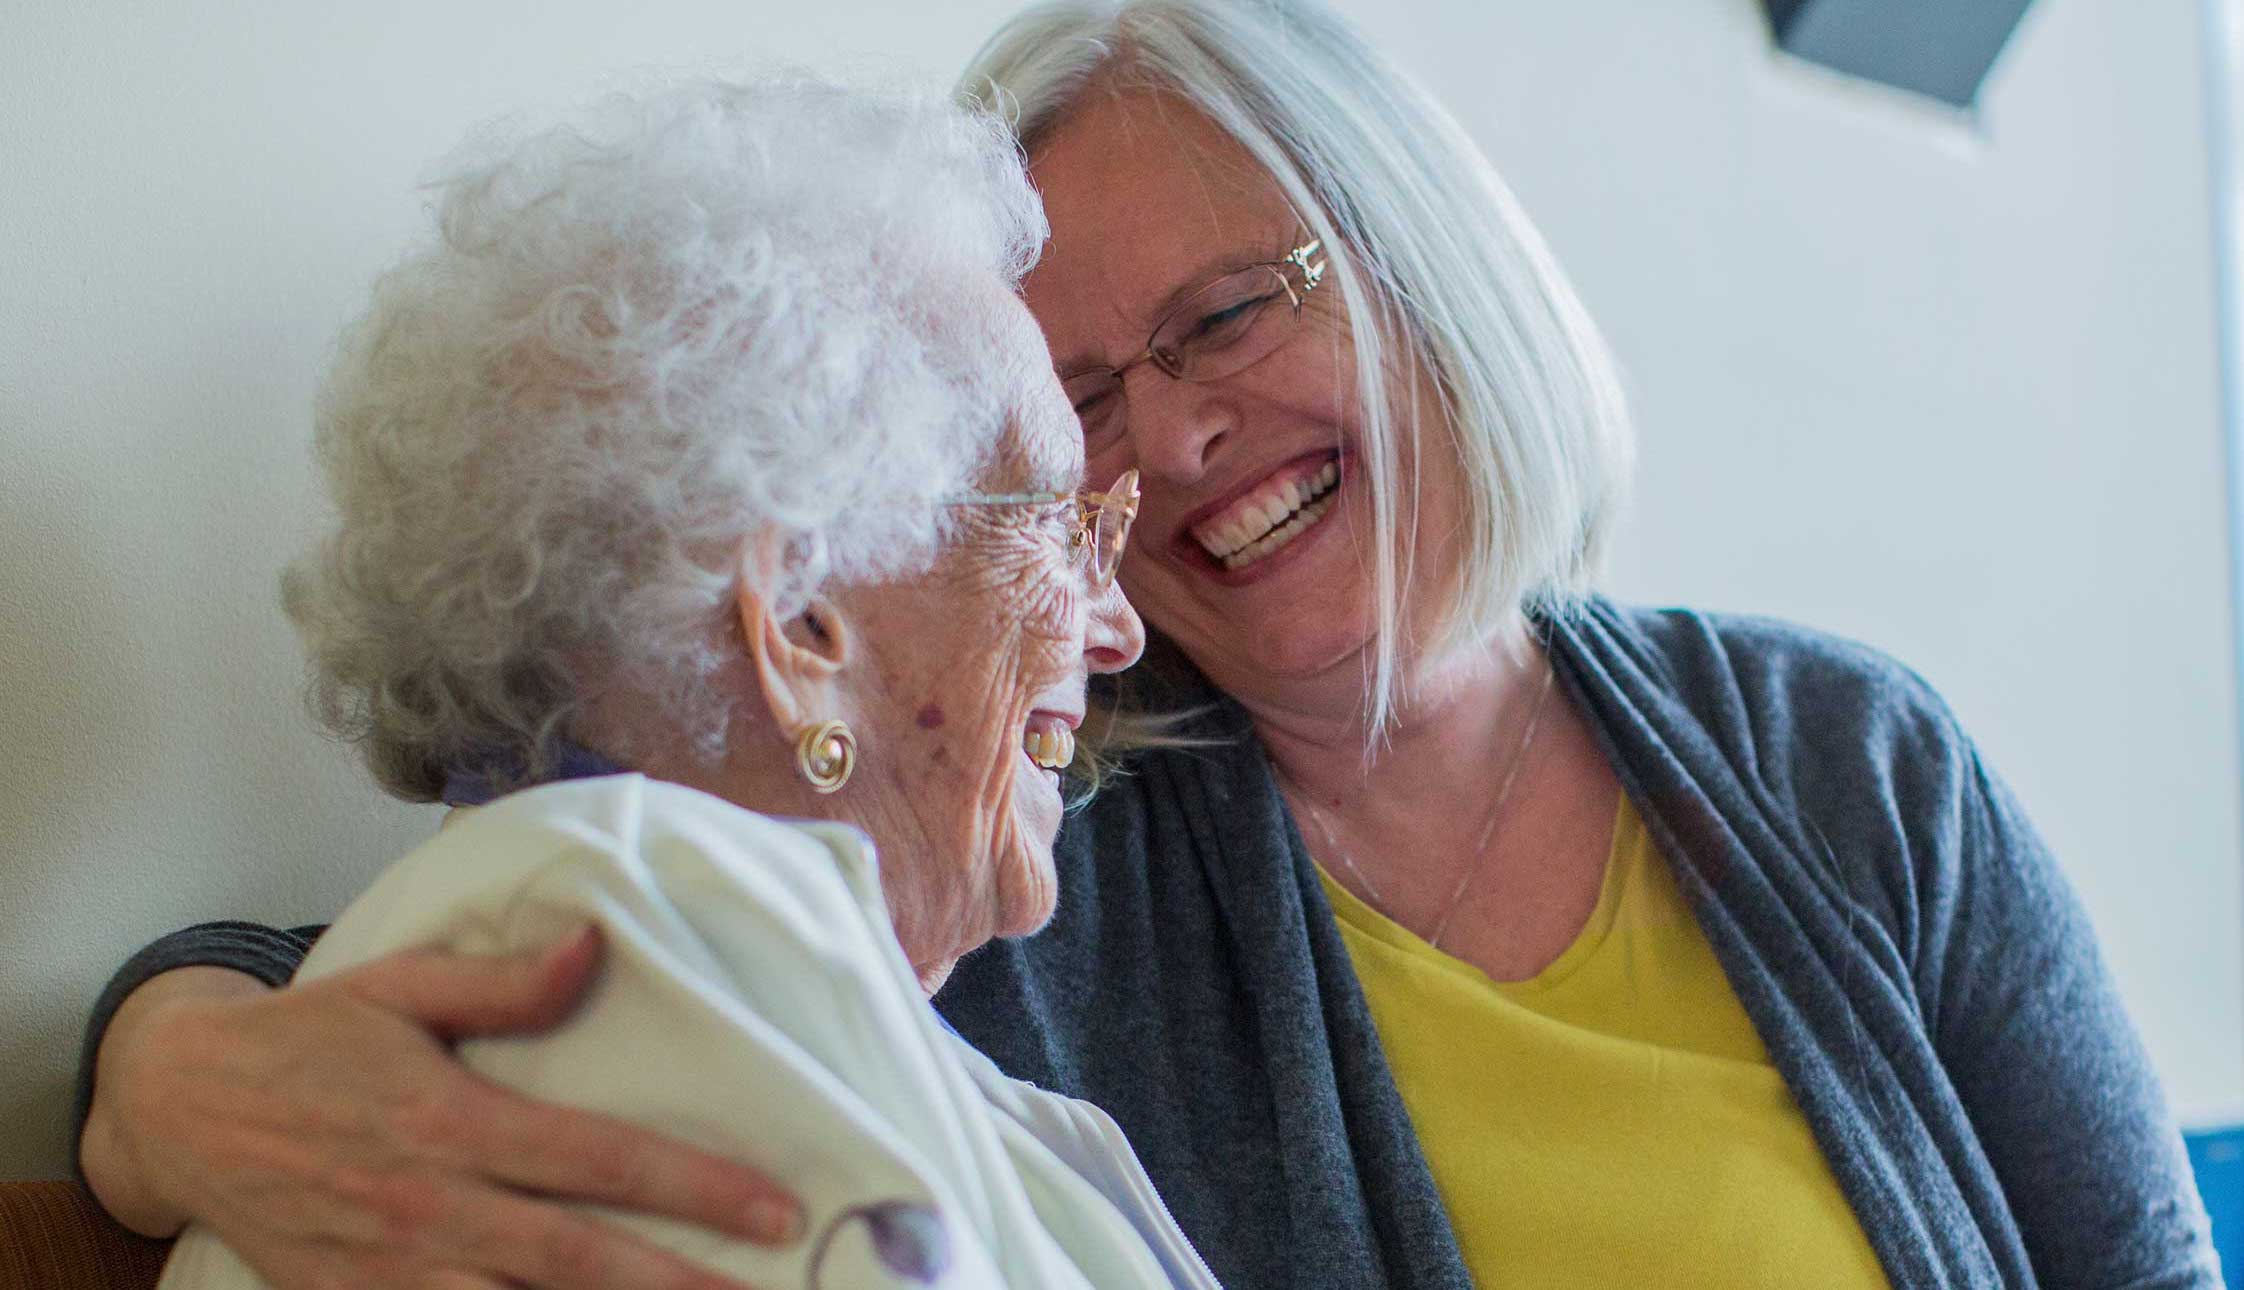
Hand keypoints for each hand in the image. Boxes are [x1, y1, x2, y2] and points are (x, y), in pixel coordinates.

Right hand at [82, 928, 800, 1289]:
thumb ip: (503, 983)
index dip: (697, 1187)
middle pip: (581, 1261)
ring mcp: (393, 1270)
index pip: (602, 1161)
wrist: (179, 1108)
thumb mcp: (399, 987)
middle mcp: (433, 1206)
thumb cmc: (307, 1038)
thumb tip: (593, 948)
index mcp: (454, 1122)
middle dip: (681, 1285)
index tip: (778, 1208)